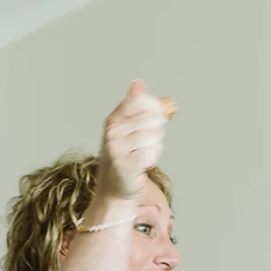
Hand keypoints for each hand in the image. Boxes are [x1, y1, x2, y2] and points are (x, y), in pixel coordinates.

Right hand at [94, 79, 171, 203]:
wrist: (116, 188)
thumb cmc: (127, 156)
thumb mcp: (129, 127)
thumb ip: (135, 105)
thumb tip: (137, 82)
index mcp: (115, 118)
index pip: (142, 100)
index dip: (156, 109)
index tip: (155, 120)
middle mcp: (112, 131)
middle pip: (154, 119)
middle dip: (158, 133)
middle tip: (146, 145)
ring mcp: (116, 148)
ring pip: (155, 137)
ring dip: (155, 149)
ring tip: (142, 155)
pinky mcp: (124, 165)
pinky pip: (151, 154)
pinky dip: (152, 161)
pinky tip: (142, 166)